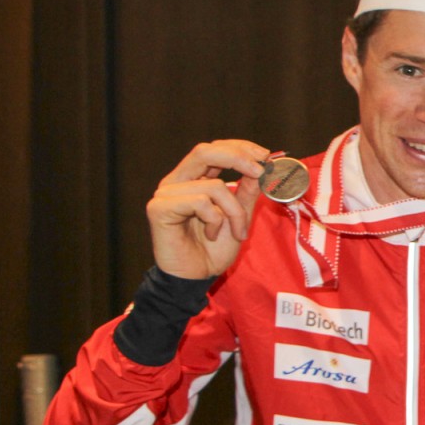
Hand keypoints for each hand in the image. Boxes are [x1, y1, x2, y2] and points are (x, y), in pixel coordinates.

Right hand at [147, 140, 269, 279]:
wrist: (196, 277)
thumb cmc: (214, 248)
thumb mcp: (239, 214)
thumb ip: (247, 190)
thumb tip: (262, 166)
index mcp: (192, 178)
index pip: (214, 149)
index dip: (239, 147)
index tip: (265, 155)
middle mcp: (176, 181)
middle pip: (205, 152)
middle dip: (238, 158)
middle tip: (260, 171)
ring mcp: (165, 194)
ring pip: (213, 185)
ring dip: (234, 210)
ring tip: (234, 231)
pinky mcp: (159, 208)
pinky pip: (200, 202)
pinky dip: (215, 219)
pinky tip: (210, 235)